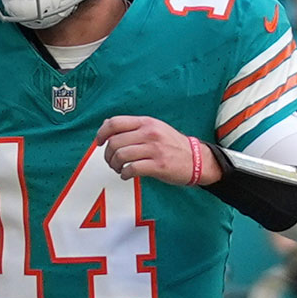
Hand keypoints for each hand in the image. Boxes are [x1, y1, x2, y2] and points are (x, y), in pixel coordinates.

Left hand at [95, 116, 221, 185]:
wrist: (198, 159)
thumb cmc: (173, 145)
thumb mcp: (155, 128)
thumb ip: (133, 127)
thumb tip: (108, 125)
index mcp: (146, 122)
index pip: (114, 123)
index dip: (102, 133)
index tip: (99, 143)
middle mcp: (149, 133)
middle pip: (115, 142)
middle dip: (107, 155)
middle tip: (111, 162)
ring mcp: (154, 149)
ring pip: (121, 155)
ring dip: (114, 165)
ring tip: (118, 169)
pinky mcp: (158, 165)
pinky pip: (132, 169)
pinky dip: (124, 174)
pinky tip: (127, 175)